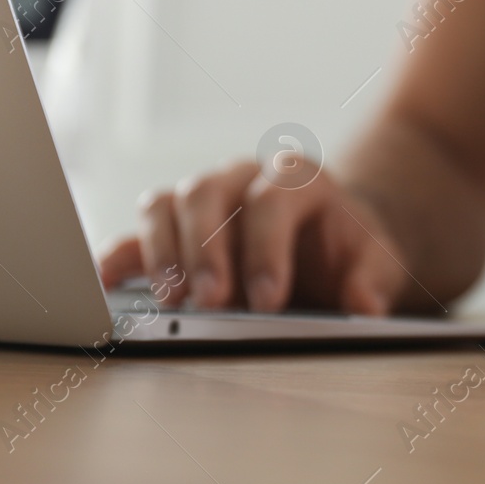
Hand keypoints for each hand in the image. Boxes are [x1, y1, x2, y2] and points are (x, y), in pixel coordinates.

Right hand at [97, 160, 407, 315]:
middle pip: (208, 191)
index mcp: (295, 178)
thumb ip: (373, 279)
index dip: (267, 248)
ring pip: (167, 202)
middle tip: (209, 302)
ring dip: (162, 251)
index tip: (267, 300)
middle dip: (205, 248)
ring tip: (169, 300)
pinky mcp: (173, 227)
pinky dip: (120, 255)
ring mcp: (203, 198)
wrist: (327, 242)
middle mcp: (242, 177)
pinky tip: (108, 283)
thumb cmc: (347, 250)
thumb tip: (364, 306)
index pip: (272, 199)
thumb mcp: (376, 260)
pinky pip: (137, 232)